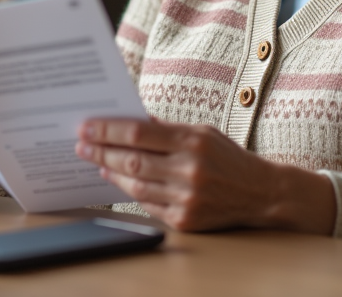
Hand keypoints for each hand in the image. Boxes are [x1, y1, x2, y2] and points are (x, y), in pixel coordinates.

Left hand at [76, 118, 334, 233]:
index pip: (138, 133)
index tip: (86, 126)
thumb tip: (130, 121)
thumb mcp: (202, 132)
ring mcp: (187, 197)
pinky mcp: (186, 220)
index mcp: (193, 141)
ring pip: (136, 185)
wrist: (261, 193)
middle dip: (101, 151)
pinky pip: (148, 206)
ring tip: (97, 162)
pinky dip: (131, 192)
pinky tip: (118, 180)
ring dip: (111, 172)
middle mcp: (189, 169)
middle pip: (132, 160)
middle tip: (81, 145)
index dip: (107, 130)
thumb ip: (167, 129)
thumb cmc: (227, 157)